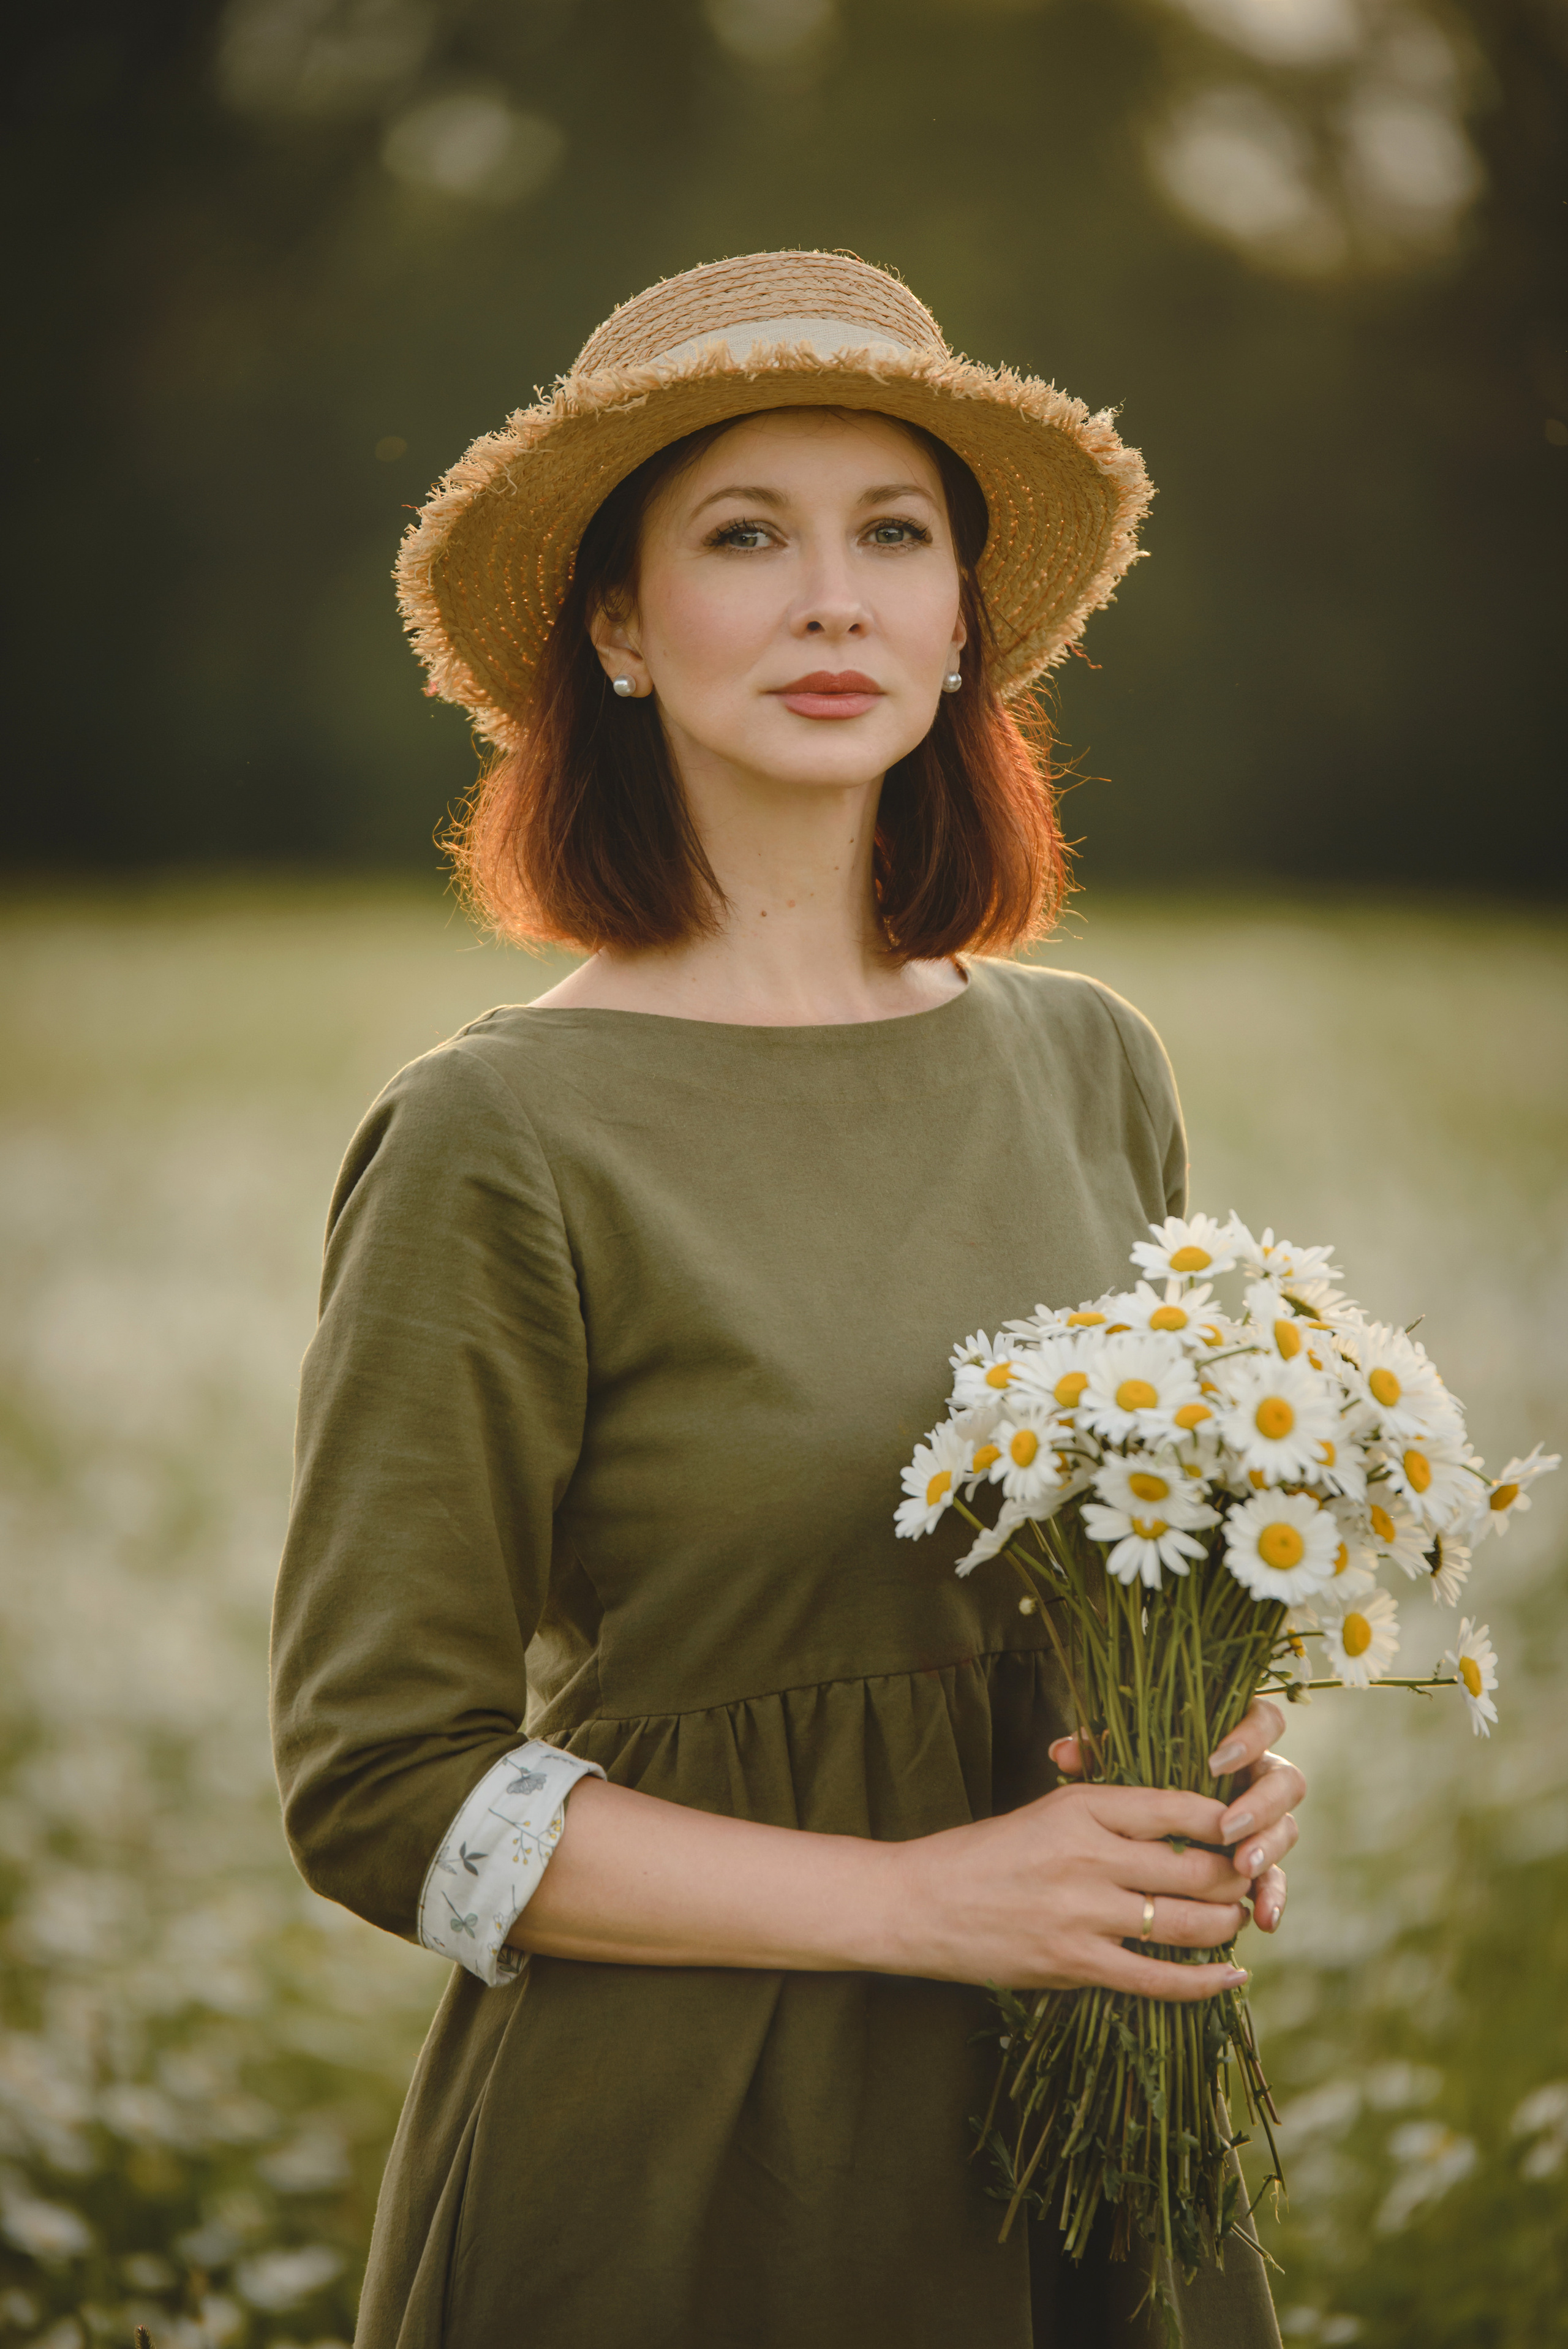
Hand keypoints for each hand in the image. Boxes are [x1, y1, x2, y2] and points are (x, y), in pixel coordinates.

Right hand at [896, 1780, 1253, 1999]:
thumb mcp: (1046, 1810)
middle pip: (1197, 1869)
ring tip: (1237, 1919)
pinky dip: (1205, 1982)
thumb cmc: (986, 1853)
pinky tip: (1232, 1977)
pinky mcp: (1075, 1965)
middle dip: (1237, 1876)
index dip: (1226, 1820)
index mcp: (1081, 1807)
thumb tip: (1180, 1819)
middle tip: (1250, 1878)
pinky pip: (1159, 1979)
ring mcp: (1083, 1915)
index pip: (1179, 1808)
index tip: (1244, 1827)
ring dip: (1227, 1925)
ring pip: (1189, 1925)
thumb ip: (1108, 1810)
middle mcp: (1088, 1857)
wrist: (920, 1904)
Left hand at [1050, 1694, 1303, 1934]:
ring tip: (1243, 1870)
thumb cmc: (1123, 1792)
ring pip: (1285, 1830)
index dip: (1249, 1736)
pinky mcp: (1260, 1865)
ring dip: (1268, 1849)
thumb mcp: (1114, 1770)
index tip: (1216, 1761)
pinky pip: (1277, 1881)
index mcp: (1229, 1742)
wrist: (1125, 1838)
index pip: (1263, 1721)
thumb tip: (1065, 1753)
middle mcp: (1255, 1779)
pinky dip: (1273, 1898)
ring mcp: (1263, 1824)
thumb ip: (1096, 1755)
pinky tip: (1263, 1919)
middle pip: (1286, 1781)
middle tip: (1229, 1828)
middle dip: (1261, 1805)